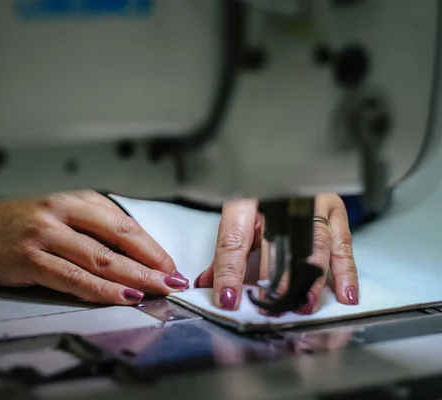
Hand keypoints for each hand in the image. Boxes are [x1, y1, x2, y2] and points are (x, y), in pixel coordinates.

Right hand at [0, 191, 187, 304]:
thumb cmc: (12, 226)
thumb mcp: (56, 216)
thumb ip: (90, 230)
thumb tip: (130, 257)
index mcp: (74, 200)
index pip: (124, 222)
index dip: (152, 246)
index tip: (170, 264)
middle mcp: (62, 212)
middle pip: (119, 238)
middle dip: (152, 262)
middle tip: (174, 279)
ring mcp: (45, 234)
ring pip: (100, 258)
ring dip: (134, 277)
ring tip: (158, 290)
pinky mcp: (30, 258)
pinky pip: (73, 277)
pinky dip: (101, 289)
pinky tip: (120, 296)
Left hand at [194, 194, 357, 312]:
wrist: (284, 151)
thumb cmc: (257, 185)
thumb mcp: (235, 213)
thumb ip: (224, 252)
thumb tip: (207, 284)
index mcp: (244, 197)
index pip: (234, 240)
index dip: (230, 273)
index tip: (228, 299)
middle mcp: (280, 198)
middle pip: (279, 244)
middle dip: (277, 282)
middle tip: (272, 308)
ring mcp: (311, 201)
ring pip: (314, 246)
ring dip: (309, 281)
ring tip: (303, 305)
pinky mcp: (335, 208)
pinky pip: (343, 244)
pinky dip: (345, 272)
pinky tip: (345, 294)